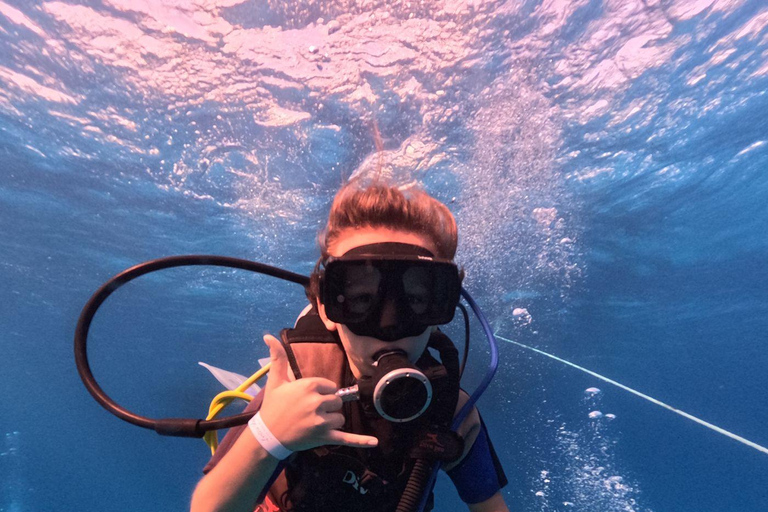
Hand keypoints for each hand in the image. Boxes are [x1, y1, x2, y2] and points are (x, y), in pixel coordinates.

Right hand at [257, 334, 378, 452]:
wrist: (267, 435)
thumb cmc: (272, 406)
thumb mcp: (275, 380)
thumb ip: (278, 357)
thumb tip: (269, 336)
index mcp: (310, 386)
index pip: (331, 386)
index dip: (321, 393)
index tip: (307, 399)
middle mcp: (317, 402)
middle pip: (337, 401)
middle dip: (327, 406)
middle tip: (309, 412)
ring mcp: (322, 421)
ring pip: (340, 417)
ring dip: (331, 420)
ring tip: (312, 424)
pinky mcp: (324, 437)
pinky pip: (346, 438)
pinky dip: (361, 441)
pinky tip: (374, 442)